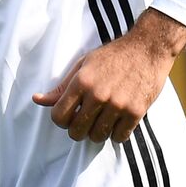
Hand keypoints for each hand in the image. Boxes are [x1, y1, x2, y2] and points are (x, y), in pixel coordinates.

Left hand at [32, 9, 185, 143]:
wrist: (148, 49)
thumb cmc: (112, 56)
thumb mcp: (82, 65)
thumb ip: (61, 87)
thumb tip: (37, 99)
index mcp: (82, 82)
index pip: (59, 116)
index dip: (60, 120)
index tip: (67, 116)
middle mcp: (98, 95)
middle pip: (76, 131)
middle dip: (77, 129)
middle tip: (84, 121)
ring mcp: (118, 105)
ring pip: (98, 136)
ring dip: (96, 132)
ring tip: (100, 121)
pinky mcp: (136, 112)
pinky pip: (119, 137)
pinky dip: (116, 134)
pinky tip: (116, 122)